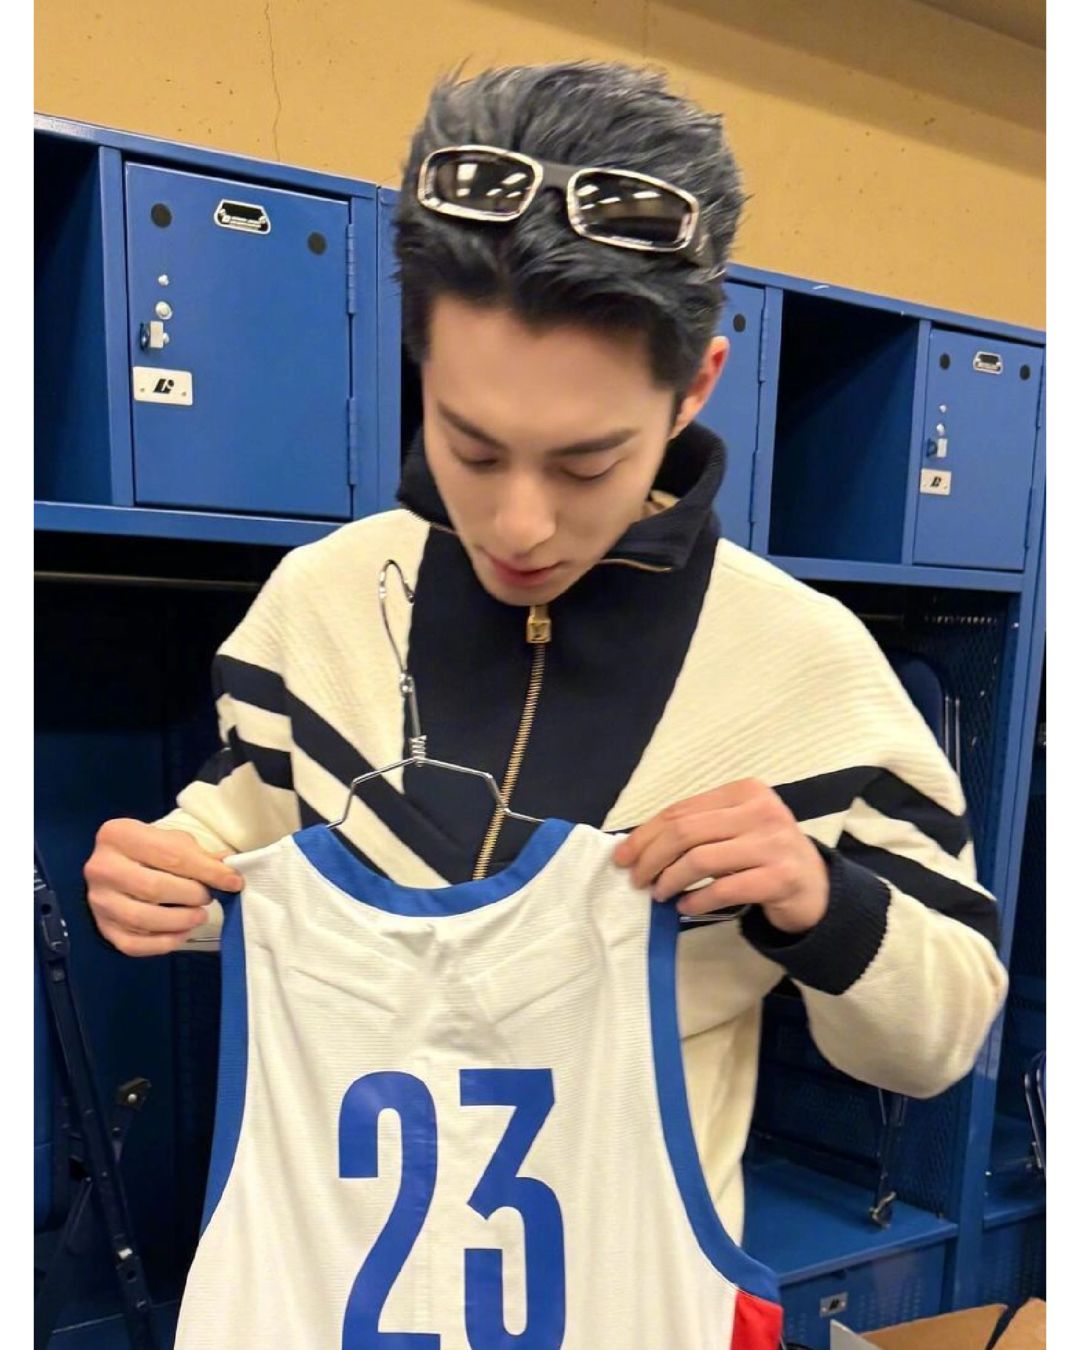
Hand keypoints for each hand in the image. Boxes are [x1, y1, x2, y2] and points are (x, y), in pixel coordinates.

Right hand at [84, 818, 242, 956]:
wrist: (117, 867)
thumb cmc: (151, 850)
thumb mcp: (173, 841)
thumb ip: (199, 856)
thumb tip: (230, 873)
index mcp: (118, 835)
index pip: (170, 855)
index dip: (207, 871)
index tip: (234, 882)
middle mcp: (101, 867)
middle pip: (154, 888)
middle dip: (191, 896)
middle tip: (208, 897)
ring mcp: (98, 900)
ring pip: (143, 919)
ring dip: (180, 921)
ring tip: (199, 916)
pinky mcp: (102, 927)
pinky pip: (134, 944)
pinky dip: (164, 943)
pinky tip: (182, 933)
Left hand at [612, 780, 828, 932]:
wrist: (817, 887)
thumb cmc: (766, 855)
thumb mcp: (735, 829)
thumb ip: (698, 828)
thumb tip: (638, 845)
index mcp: (746, 791)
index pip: (681, 810)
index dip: (645, 834)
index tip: (623, 856)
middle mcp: (761, 811)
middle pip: (685, 832)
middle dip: (651, 857)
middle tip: (637, 879)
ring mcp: (773, 844)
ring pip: (700, 859)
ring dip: (670, 880)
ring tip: (660, 894)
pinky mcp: (780, 878)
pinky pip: (724, 889)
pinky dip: (697, 900)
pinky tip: (686, 907)